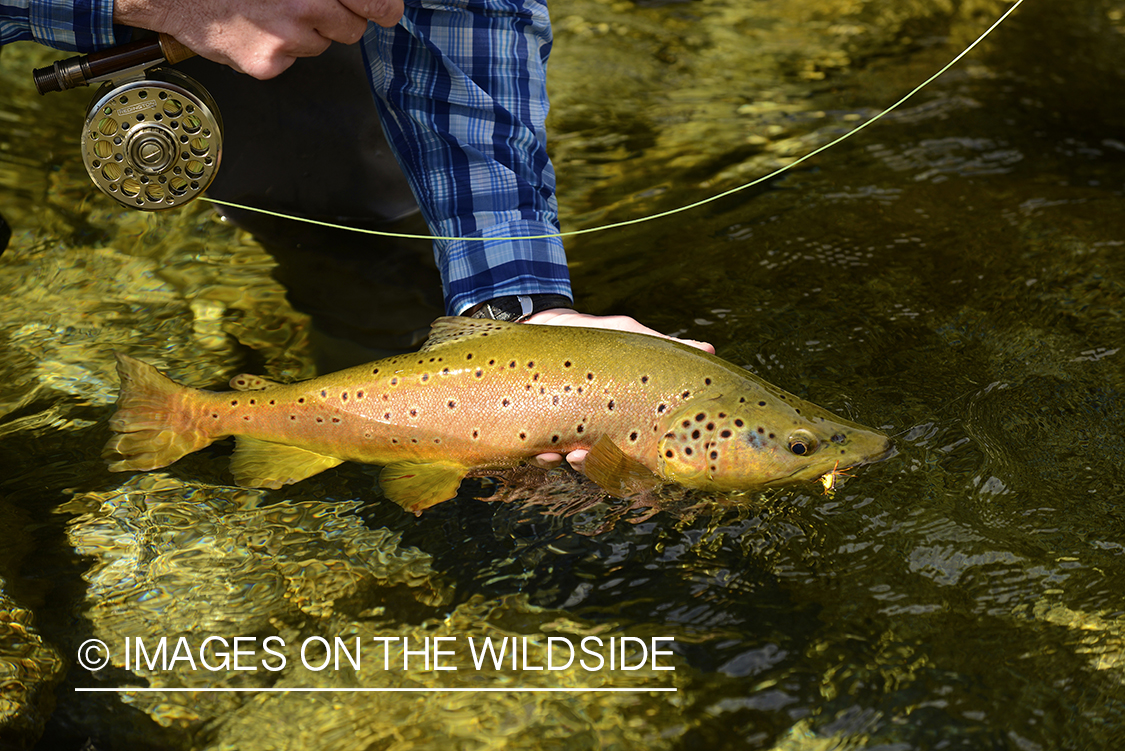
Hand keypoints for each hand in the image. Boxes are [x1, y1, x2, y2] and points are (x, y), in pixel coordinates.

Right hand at [114, 0, 403, 78]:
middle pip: (352, 30)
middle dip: (338, 20)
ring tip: (269, 12)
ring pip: (321, 46)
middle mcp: (304, 5)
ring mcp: (287, 38)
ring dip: (305, 33)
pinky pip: (292, 61)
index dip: (384, 7)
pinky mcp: (269, 64)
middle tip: (307, 6)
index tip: (386, 10)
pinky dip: (278, 50)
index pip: (374, 2)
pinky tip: (254, 28)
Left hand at [523, 308, 714, 474]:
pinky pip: (540, 454)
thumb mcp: (628, 339)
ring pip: (571, 464)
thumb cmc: (593, 337)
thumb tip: (710, 350)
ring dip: (566, 466)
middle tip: (583, 458)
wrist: (545, 324)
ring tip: (559, 457)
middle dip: (595, 467)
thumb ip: (664, 349)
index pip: (637, 451)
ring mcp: (568, 431)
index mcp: (623, 417)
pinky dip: (541, 457)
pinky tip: (541, 453)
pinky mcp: (539, 428)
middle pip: (603, 465)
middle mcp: (597, 430)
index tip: (630, 459)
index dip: (637, 463)